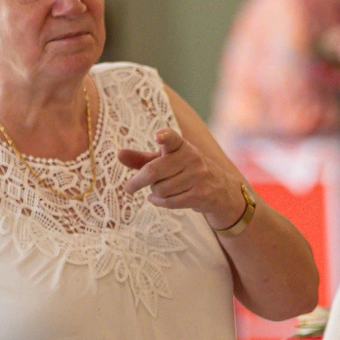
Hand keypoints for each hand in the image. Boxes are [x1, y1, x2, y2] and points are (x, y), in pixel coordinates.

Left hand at [119, 129, 241, 229]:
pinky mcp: (201, 194)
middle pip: (154, 171)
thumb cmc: (185, 171)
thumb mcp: (165, 161)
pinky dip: (159, 202)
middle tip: (128, 188)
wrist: (220, 189)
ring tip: (160, 190)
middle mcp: (191, 158)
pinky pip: (170, 202)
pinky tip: (156, 200)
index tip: (158, 137)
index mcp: (181, 145)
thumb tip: (119, 155)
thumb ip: (142, 159)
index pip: (172, 138)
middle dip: (137, 182)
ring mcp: (198, 176)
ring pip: (160, 189)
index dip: (165, 137)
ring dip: (154, 193)